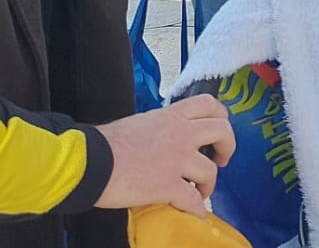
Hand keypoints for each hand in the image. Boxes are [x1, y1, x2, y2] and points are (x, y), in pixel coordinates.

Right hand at [94, 95, 234, 214]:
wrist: (90, 162)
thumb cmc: (105, 144)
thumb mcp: (139, 124)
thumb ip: (159, 128)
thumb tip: (162, 139)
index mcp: (171, 117)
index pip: (208, 104)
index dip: (220, 116)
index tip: (218, 129)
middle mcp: (180, 134)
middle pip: (222, 131)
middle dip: (228, 146)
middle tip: (221, 159)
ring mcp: (177, 160)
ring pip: (210, 170)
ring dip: (208, 184)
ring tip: (200, 191)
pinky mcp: (168, 185)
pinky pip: (193, 200)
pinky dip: (196, 210)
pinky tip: (194, 214)